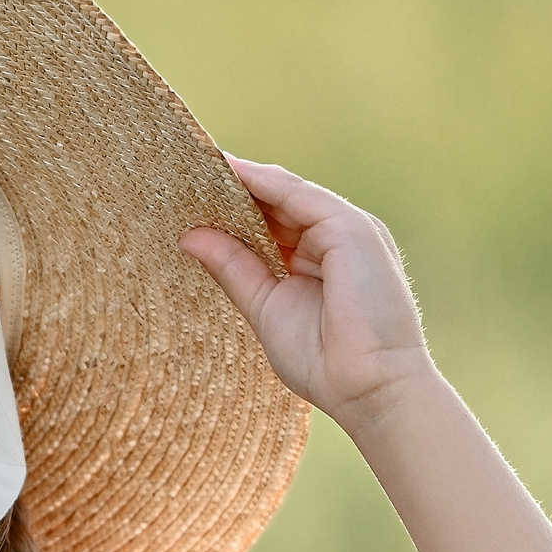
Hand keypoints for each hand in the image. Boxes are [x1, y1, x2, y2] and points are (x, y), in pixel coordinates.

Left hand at [180, 157, 437, 429]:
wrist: (368, 387)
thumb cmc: (322, 361)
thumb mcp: (263, 305)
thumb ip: (232, 267)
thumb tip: (189, 236)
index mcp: (317, 259)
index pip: (271, 221)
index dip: (233, 206)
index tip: (188, 193)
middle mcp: (335, 239)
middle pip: (278, 203)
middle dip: (234, 187)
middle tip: (183, 171)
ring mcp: (347, 231)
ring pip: (287, 193)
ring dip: (244, 177)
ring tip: (197, 163)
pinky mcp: (352, 228)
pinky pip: (299, 195)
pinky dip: (264, 181)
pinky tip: (230, 170)